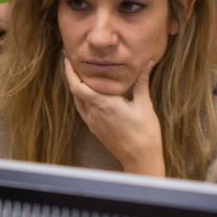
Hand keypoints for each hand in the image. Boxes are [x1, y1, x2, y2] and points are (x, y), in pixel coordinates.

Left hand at [63, 57, 164, 176]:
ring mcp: (92, 122)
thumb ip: (142, 82)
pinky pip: (82, 109)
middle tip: (71, 61)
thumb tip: (148, 63)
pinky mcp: (94, 128)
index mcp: (103, 104)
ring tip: (78, 74)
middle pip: (74, 91)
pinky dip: (81, 98)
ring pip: (77, 100)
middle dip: (70, 75)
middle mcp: (93, 112)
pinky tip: (88, 93)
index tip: (68, 58)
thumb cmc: (145, 133)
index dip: (70, 71)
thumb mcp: (145, 105)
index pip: (78, 85)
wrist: (140, 158)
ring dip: (75, 86)